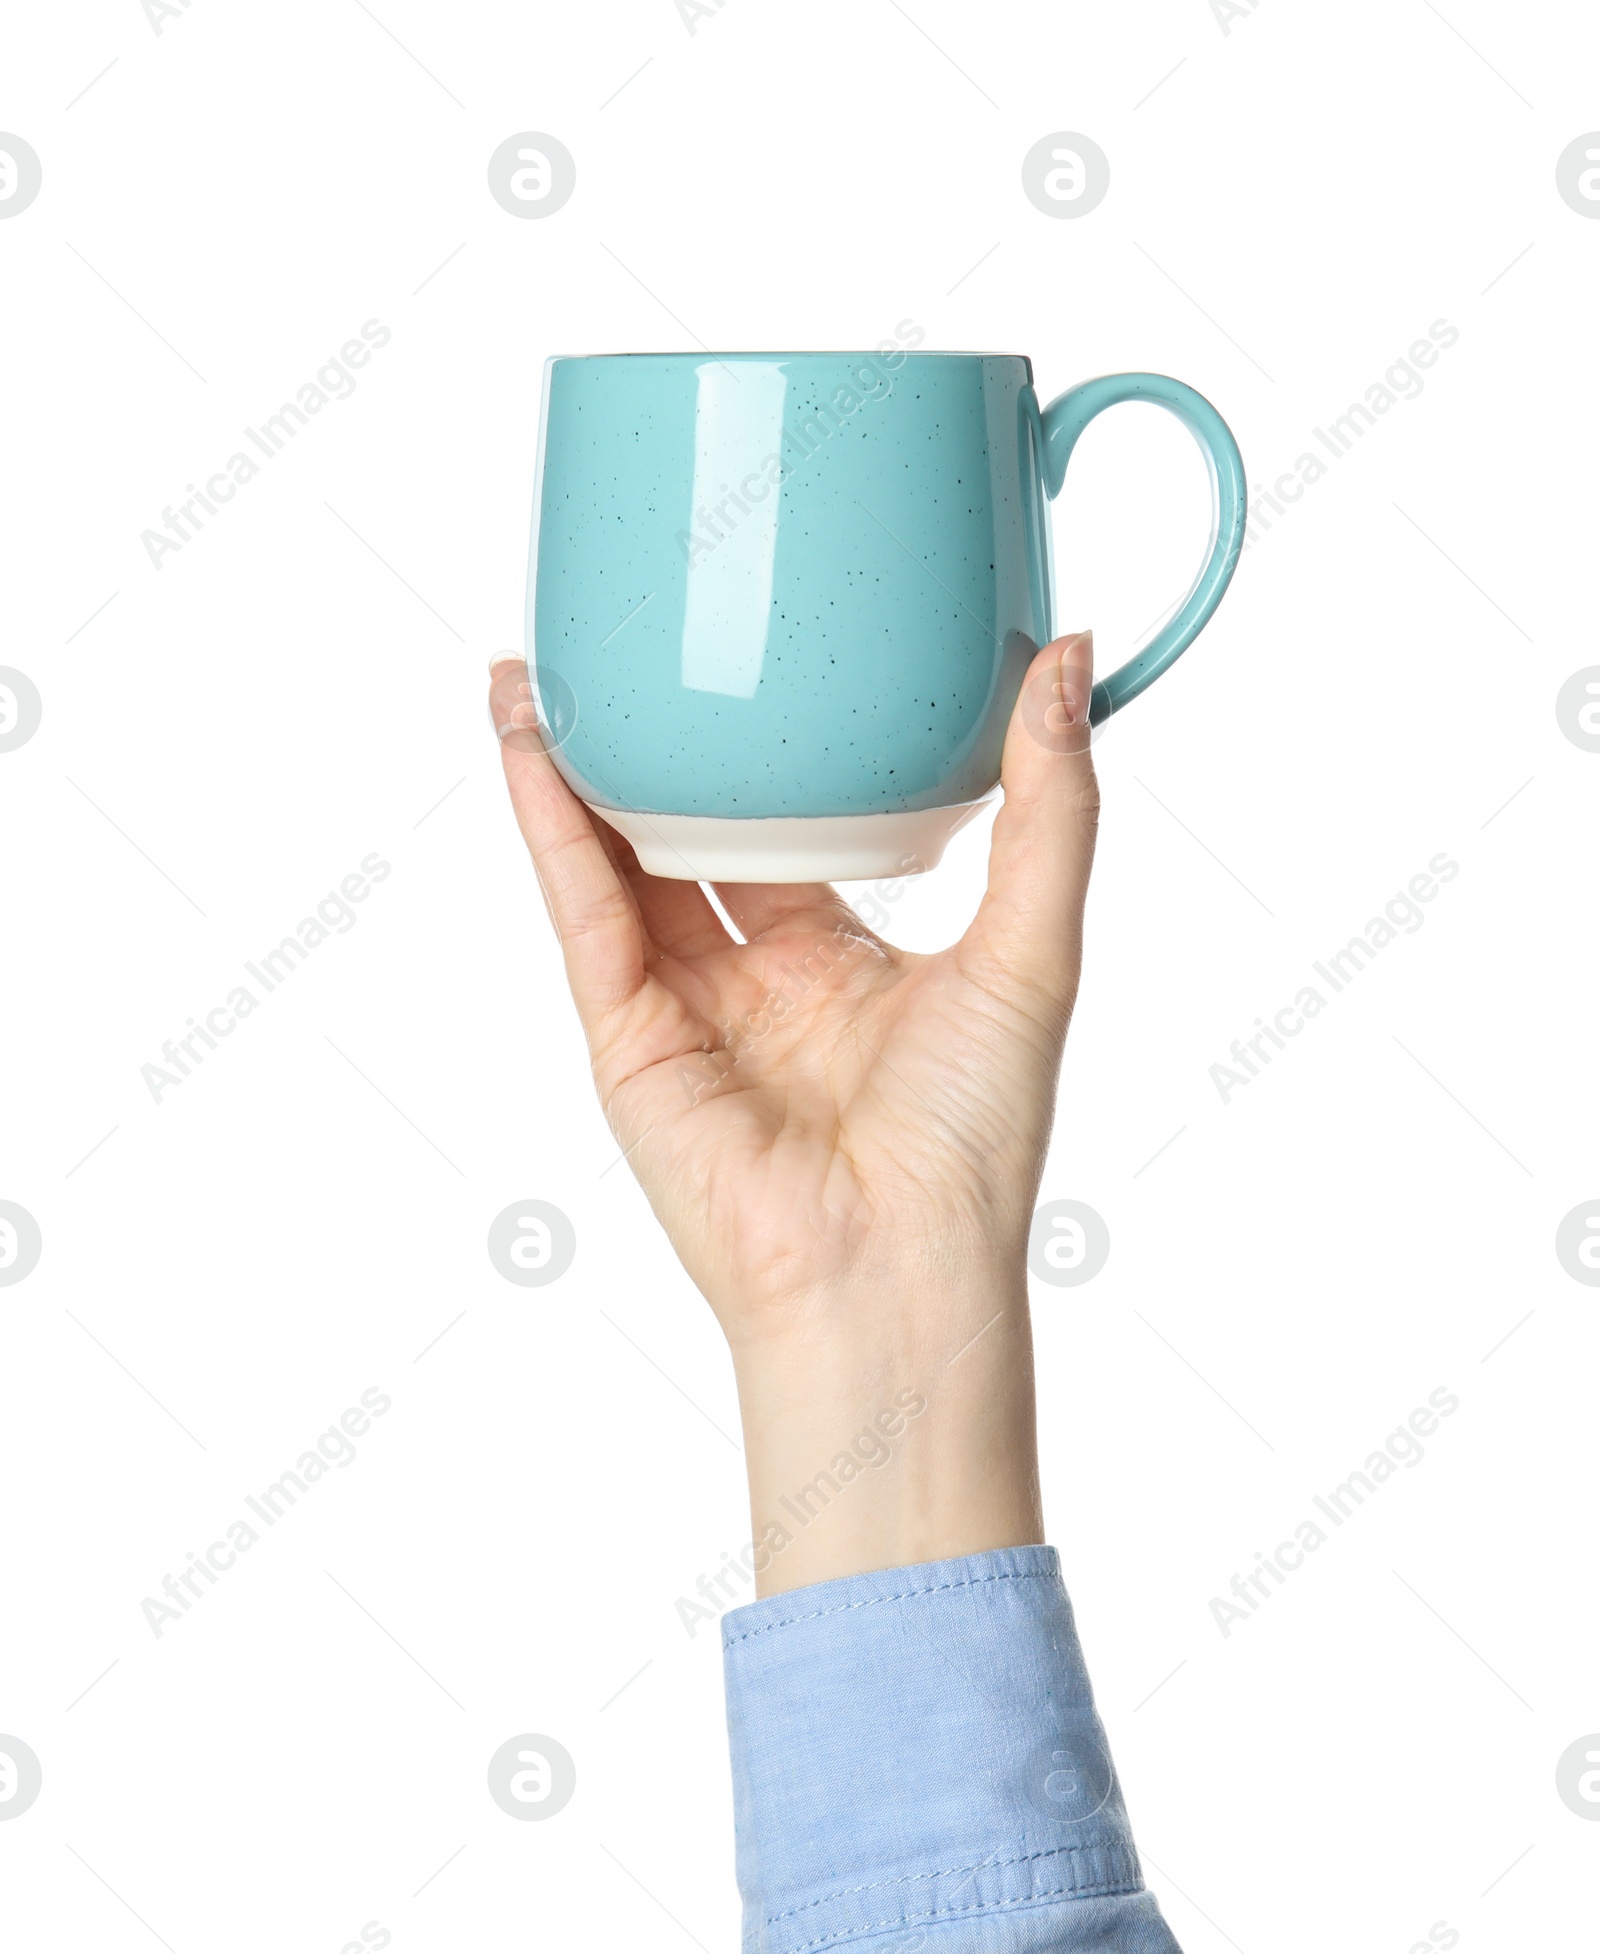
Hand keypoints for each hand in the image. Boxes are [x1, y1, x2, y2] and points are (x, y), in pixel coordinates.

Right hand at [491, 633, 1098, 1591]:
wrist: (896, 1270)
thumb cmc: (973, 1142)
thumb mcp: (1032, 948)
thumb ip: (1047, 806)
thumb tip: (1071, 659)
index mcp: (842, 962)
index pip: (792, 827)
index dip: (769, 749)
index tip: (759, 660)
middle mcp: (755, 980)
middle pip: (688, 833)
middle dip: (654, 746)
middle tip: (630, 638)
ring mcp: (683, 1008)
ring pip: (614, 861)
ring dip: (572, 767)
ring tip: (541, 663)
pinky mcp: (626, 1036)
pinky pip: (582, 909)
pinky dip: (550, 826)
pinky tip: (529, 741)